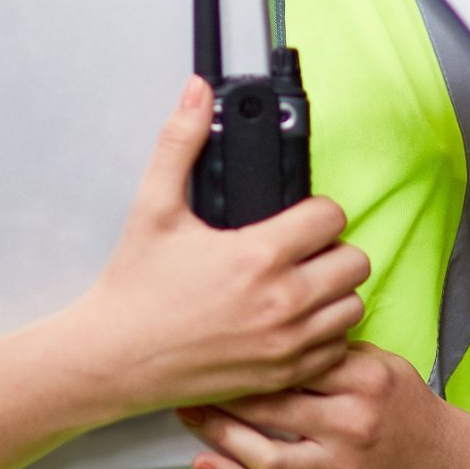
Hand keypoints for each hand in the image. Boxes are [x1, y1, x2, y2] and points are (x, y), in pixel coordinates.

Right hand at [59, 78, 369, 419]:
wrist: (115, 358)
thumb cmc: (135, 290)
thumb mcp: (153, 207)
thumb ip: (180, 141)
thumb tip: (196, 94)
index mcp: (257, 256)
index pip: (331, 217)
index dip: (316, 210)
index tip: (297, 216)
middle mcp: (281, 302)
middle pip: (354, 262)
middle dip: (331, 249)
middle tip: (302, 249)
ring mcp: (286, 344)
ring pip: (352, 307)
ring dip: (333, 291)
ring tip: (300, 282)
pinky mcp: (282, 374)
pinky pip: (336, 349)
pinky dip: (325, 334)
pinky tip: (295, 320)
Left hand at [179, 343, 467, 468]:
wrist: (449, 465)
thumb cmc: (411, 406)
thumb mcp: (385, 363)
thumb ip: (336, 349)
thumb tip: (282, 319)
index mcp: (364, 376)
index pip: (299, 353)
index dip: (254, 344)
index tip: (217, 330)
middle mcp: (350, 419)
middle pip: (274, 400)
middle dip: (226, 386)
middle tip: (186, 368)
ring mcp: (338, 460)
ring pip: (267, 449)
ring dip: (220, 431)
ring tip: (186, 410)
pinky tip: (203, 464)